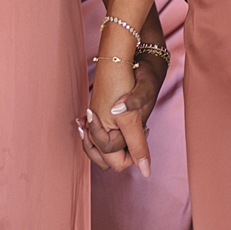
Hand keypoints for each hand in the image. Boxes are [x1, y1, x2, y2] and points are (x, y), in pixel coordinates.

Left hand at [88, 51, 153, 176]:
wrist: (147, 68)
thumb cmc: (146, 79)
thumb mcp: (142, 88)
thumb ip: (135, 100)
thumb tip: (116, 110)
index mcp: (136, 132)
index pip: (121, 160)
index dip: (104, 149)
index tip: (88, 128)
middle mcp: (129, 135)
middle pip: (110, 161)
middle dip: (93, 148)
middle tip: (84, 128)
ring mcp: (121, 130)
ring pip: (103, 152)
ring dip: (90, 141)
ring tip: (83, 123)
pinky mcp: (115, 122)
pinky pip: (101, 137)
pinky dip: (90, 131)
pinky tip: (84, 118)